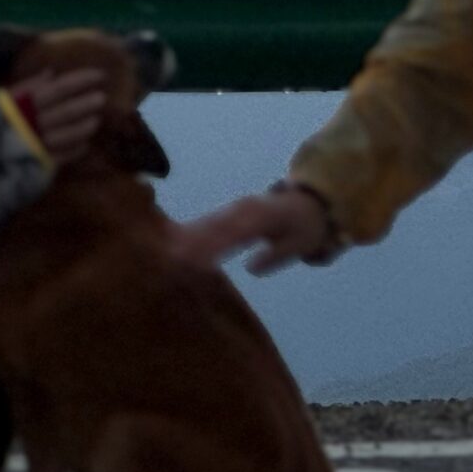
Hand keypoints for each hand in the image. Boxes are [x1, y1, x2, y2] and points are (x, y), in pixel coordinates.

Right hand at [10, 70, 106, 166]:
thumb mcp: (2, 98)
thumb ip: (27, 86)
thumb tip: (51, 73)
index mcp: (25, 103)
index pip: (60, 88)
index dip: (81, 81)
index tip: (100, 75)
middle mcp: (34, 122)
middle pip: (67, 111)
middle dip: (86, 104)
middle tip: (102, 98)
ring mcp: (37, 144)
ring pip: (67, 134)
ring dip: (84, 127)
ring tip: (96, 121)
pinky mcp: (37, 164)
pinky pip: (61, 156)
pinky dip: (74, 150)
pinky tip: (84, 145)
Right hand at [170, 187, 329, 275]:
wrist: (308, 203)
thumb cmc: (303, 229)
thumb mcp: (298, 244)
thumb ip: (275, 256)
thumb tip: (249, 268)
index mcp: (261, 216)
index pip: (233, 234)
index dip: (213, 247)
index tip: (195, 262)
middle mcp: (243, 209)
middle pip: (213, 226)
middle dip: (190, 242)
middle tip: (169, 259)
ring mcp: (234, 208)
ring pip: (206, 223)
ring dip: (185, 237)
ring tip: (164, 253)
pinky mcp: (228, 212)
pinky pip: (207, 223)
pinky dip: (190, 233)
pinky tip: (171, 243)